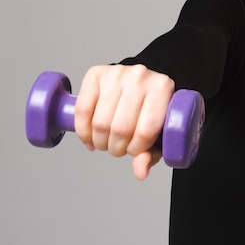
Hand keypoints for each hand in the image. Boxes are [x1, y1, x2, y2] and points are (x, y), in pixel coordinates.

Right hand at [74, 64, 174, 179]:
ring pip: (100, 122)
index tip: (134, 150)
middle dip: (116, 148)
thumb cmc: (152, 109)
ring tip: (106, 142)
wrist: (144, 82)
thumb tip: (140, 172)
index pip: (145, 131)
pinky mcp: (96, 73)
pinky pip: (82, 110)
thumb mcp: (160, 132)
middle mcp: (140, 76)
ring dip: (99, 142)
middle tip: (118, 148)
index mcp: (162, 88)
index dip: (136, 149)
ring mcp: (117, 72)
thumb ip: (152, 153)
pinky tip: (90, 137)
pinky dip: (83, 131)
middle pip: (120, 128)